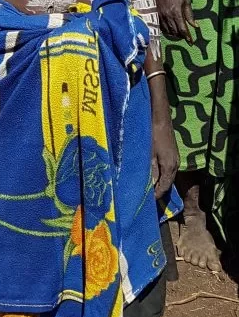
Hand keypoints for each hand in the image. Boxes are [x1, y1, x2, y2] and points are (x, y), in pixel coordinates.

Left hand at [149, 78, 178, 197]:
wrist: (159, 114)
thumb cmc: (151, 132)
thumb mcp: (148, 153)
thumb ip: (149, 171)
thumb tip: (149, 188)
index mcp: (170, 167)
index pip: (163, 188)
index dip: (154, 196)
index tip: (144, 203)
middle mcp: (175, 164)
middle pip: (166, 183)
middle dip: (156, 190)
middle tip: (142, 196)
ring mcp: (174, 158)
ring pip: (166, 176)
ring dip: (157, 182)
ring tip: (144, 187)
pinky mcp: (170, 152)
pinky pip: (165, 168)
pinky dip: (158, 173)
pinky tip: (149, 173)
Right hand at [154, 0, 194, 39]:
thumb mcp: (185, 0)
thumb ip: (189, 14)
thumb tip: (195, 25)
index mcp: (176, 13)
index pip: (183, 29)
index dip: (187, 37)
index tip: (191, 42)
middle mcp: (168, 17)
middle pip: (175, 32)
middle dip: (181, 36)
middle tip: (186, 36)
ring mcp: (160, 17)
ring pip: (168, 31)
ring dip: (174, 34)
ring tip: (179, 33)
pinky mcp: (155, 16)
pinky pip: (161, 28)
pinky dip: (167, 31)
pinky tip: (170, 29)